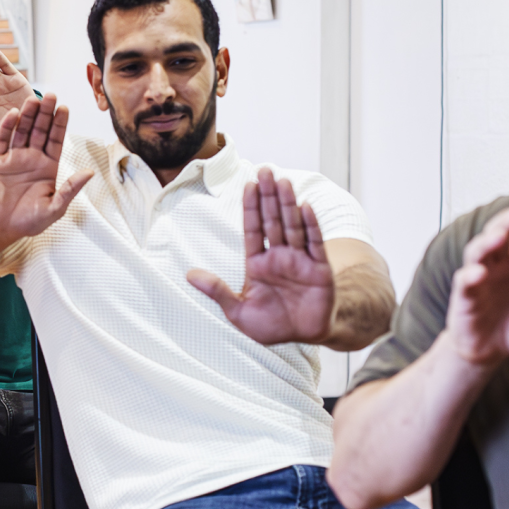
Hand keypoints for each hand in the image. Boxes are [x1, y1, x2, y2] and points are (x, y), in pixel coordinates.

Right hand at [0, 94, 92, 239]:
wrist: (1, 228)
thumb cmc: (29, 221)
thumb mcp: (55, 207)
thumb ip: (70, 189)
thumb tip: (90, 172)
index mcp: (48, 166)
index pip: (56, 140)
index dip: (60, 124)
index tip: (65, 107)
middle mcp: (32, 158)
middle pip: (40, 130)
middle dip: (45, 113)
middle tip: (50, 95)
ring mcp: (14, 158)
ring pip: (22, 131)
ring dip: (27, 115)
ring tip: (33, 98)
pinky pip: (2, 140)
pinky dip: (7, 127)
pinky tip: (13, 114)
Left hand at [188, 168, 337, 344]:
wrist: (304, 338)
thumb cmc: (271, 326)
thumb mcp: (238, 312)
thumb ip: (217, 291)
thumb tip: (189, 274)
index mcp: (258, 264)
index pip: (252, 229)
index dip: (250, 207)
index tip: (248, 184)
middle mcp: (279, 256)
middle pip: (272, 221)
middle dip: (268, 196)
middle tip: (265, 170)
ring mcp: (300, 260)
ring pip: (293, 226)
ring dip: (288, 204)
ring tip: (282, 181)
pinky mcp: (319, 269)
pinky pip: (314, 243)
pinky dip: (310, 225)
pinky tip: (304, 207)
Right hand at [444, 203, 508, 366]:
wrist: (490, 352)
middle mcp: (497, 266)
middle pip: (498, 233)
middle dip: (507, 221)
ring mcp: (478, 279)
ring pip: (477, 251)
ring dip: (486, 242)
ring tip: (500, 235)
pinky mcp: (464, 299)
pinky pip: (464, 283)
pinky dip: (469, 276)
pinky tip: (479, 272)